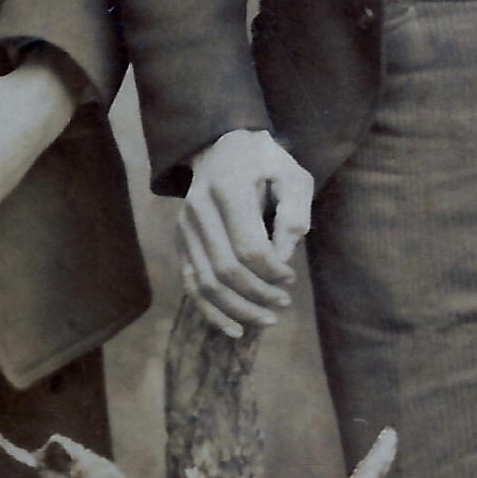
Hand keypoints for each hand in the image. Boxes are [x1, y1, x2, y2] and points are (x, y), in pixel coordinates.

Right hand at [179, 129, 313, 337]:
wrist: (221, 146)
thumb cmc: (265, 163)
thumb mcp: (292, 176)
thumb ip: (295, 212)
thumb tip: (283, 257)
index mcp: (228, 189)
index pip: (248, 246)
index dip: (272, 271)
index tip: (291, 278)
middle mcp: (199, 209)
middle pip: (226, 269)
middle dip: (258, 294)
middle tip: (283, 302)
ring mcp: (185, 227)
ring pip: (206, 283)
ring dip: (238, 309)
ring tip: (267, 320)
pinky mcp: (181, 241)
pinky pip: (191, 284)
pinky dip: (211, 312)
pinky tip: (234, 330)